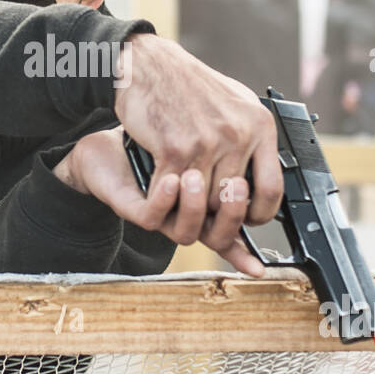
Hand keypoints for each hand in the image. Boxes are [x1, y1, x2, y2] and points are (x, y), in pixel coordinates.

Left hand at [52, 127, 266, 277]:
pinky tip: (171, 178)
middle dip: (232, 212)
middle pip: (219, 234)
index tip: (263, 218)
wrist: (106, 146)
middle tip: (238, 185)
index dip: (252, 231)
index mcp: (207, 203)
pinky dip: (164, 200)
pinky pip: (154, 216)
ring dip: (196, 207)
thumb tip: (268, 142)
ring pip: (187, 232)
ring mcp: (162, 215)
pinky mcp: (134, 208)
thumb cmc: (155, 140)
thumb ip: (231, 148)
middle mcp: (187, 216)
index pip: (237, 226)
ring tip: (198, 177)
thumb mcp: (199, 139)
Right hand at [113, 34, 282, 251]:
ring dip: (187, 201)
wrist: (150, 64)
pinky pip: (174, 191)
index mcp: (259, 125)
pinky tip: (159, 183)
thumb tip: (266, 169)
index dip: (260, 212)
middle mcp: (238, 135)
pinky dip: (164, 194)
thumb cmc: (190, 83)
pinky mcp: (175, 148)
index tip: (248, 217)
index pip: (272, 188)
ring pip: (203, 201)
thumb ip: (253, 135)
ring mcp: (208, 142)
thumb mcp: (237, 102)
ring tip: (179, 189)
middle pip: (231, 200)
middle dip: (214, 206)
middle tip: (202, 199)